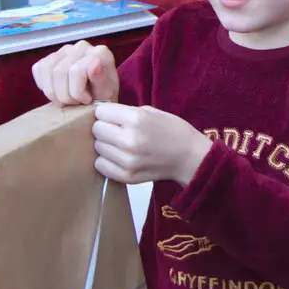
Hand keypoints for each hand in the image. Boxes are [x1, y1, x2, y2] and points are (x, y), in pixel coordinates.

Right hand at [32, 41, 117, 105]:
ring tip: (65, 100)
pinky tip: (56, 92)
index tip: (86, 101)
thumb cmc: (102, 96)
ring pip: (48, 70)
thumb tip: (94, 63)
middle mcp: (82, 47)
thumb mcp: (106, 94)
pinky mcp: (52, 56)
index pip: (77, 70)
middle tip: (74, 103)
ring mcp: (66, 50)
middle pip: (60, 71)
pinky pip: (38, 68)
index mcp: (100, 53)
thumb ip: (101, 80)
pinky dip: (44, 85)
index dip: (78, 92)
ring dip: (53, 92)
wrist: (96, 97)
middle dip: (64, 95)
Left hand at [91, 104, 212, 185]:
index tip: (113, 117)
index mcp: (135, 119)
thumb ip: (126, 112)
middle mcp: (128, 139)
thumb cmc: (173, 130)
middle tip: (117, 131)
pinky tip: (119, 157)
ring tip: (121, 145)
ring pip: (98, 148)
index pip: (100, 113)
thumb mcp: (151, 111)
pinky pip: (101, 166)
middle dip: (105, 128)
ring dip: (106, 145)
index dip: (106, 113)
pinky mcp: (126, 176)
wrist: (191, 157)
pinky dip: (107, 160)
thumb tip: (101, 115)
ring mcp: (127, 160)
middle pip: (97, 130)